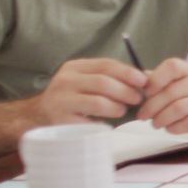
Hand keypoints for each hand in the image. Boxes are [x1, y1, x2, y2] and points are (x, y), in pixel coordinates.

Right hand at [32, 59, 146, 123]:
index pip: (106, 65)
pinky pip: (89, 121)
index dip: (128, 72)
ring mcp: (61, 100)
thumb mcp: (89, 82)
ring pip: (98, 102)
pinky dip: (104, 121)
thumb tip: (149, 78)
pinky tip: (109, 122)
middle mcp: (65, 80)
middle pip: (103, 82)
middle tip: (138, 99)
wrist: (39, 116)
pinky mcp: (61, 120)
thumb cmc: (74, 98)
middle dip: (126, 91)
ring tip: (123, 111)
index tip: (144, 81)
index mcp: (75, 67)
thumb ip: (115, 78)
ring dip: (117, 107)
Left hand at [137, 58, 187, 138]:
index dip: (156, 79)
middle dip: (151, 107)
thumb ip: (156, 81)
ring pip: (178, 109)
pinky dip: (174, 128)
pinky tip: (170, 128)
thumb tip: (136, 83)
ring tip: (155, 123)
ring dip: (161, 119)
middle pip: (171, 92)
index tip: (146, 92)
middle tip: (143, 116)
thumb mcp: (175, 84)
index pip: (172, 66)